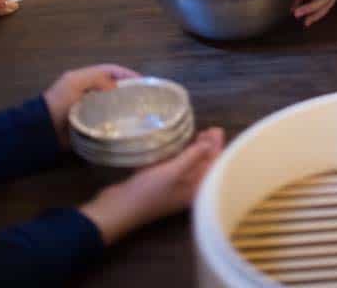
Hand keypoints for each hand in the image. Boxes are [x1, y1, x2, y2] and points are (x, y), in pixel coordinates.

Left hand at [43, 64, 139, 148]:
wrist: (42, 129)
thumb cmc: (58, 102)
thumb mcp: (75, 82)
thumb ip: (96, 78)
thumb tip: (117, 86)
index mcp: (85, 78)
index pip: (111, 71)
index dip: (127, 74)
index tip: (143, 81)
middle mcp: (89, 91)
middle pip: (113, 87)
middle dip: (128, 90)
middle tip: (144, 97)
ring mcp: (90, 108)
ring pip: (112, 104)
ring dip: (123, 106)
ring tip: (138, 111)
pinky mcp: (89, 124)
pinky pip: (106, 120)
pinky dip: (116, 121)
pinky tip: (125, 125)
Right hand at [79, 127, 224, 244]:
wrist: (119, 208)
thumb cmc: (149, 191)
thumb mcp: (173, 171)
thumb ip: (193, 156)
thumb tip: (211, 141)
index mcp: (195, 190)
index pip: (213, 167)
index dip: (216, 148)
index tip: (216, 129)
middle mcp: (188, 190)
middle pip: (204, 166)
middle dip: (208, 147)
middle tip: (209, 129)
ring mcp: (174, 187)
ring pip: (191, 165)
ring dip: (196, 150)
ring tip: (198, 133)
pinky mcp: (161, 183)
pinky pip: (177, 167)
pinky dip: (182, 155)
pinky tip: (179, 145)